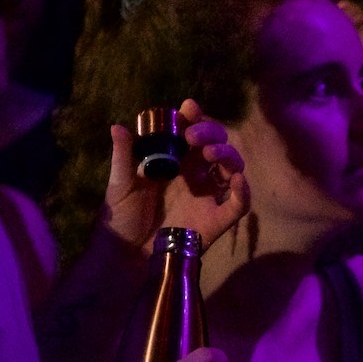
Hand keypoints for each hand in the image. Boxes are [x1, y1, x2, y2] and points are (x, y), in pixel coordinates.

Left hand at [100, 98, 249, 253]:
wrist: (127, 252)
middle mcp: (196, 175)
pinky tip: (237, 181)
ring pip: (232, 168)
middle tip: (193, 136)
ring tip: (210, 154)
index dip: (196, 118)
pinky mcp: (217, 219)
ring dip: (228, 154)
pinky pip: (239, 204)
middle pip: (217, 145)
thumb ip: (123, 156)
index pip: (193, 133)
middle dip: (211, 133)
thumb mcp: (120, 183)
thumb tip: (118, 127)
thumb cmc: (123, 216)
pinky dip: (243, 192)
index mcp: (176, 162)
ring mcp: (208, 196)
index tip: (189, 108)